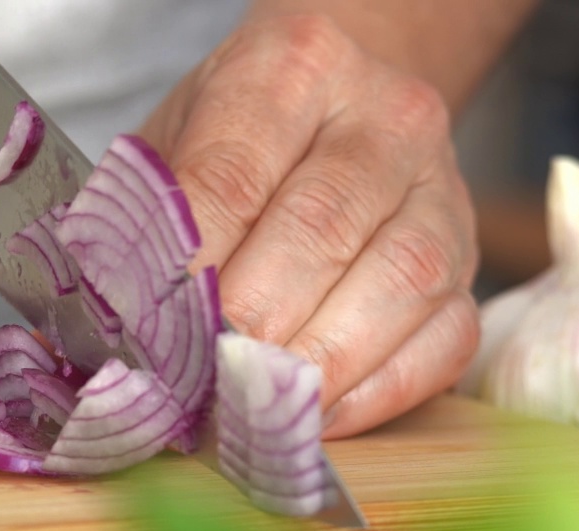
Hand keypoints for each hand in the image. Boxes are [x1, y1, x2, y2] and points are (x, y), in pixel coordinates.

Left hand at [140, 13, 479, 438]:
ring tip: (255, 410)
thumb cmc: (240, 136)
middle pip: (320, 229)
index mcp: (293, 67)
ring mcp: (442, 188)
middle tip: (200, 384)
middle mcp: (386, 116)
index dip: (189, 269)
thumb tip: (107, 329)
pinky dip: (378, 390)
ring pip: (400, 282)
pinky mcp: (471, 262)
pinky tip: (318, 416)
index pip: (231, 176)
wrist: (342, 105)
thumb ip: (144, 225)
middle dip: (251, 323)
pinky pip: (445, 337)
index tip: (151, 335)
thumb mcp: (175, 144)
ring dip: (319, 362)